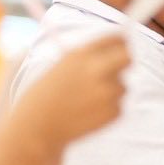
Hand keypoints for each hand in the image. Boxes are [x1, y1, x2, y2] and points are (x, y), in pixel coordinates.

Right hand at [11, 32, 130, 150]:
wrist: (36, 126)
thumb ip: (89, 56)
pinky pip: (118, 106)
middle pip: (128, 57)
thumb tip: (118, 46)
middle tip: (117, 70)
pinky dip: (108, 110)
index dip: (120, 43)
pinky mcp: (111, 111)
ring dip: (111, 91)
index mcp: (81, 54)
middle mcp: (95, 70)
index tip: (119, 48)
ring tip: (86, 101)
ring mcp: (105, 91)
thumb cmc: (46, 95)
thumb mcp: (63, 65)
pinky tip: (88, 114)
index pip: (117, 38)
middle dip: (125, 62)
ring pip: (122, 86)